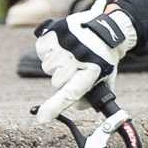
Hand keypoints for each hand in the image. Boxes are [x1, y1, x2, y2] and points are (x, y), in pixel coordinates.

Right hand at [30, 0, 133, 120]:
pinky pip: (41, 51)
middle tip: (76, 68)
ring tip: (71, 54)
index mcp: (91, 71)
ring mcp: (64, 44)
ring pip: (48, 67)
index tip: (42, 118)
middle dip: (64, 79)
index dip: (55, 106)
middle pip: (56, 82)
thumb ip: (93, 98)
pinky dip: (48, 50)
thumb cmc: (104, 57)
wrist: (106, 28)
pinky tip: (62, 46)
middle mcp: (77, 57)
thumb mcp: (106, 78)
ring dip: (57, 64)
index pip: (70, 93)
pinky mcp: (54, 33)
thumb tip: (78, 107)